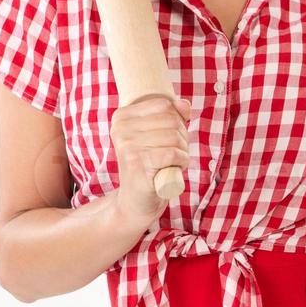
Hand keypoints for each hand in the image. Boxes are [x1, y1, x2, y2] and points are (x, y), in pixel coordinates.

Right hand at [110, 94, 192, 228]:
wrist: (134, 202)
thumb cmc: (150, 165)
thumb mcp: (158, 135)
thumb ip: (172, 115)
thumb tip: (184, 104)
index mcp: (121, 116)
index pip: (163, 104)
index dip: (176, 119)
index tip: (169, 136)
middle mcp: (120, 129)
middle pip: (171, 120)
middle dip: (182, 137)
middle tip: (175, 152)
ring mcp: (127, 146)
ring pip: (174, 136)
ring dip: (183, 151)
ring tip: (174, 162)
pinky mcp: (137, 163)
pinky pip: (173, 153)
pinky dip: (181, 161)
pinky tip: (174, 169)